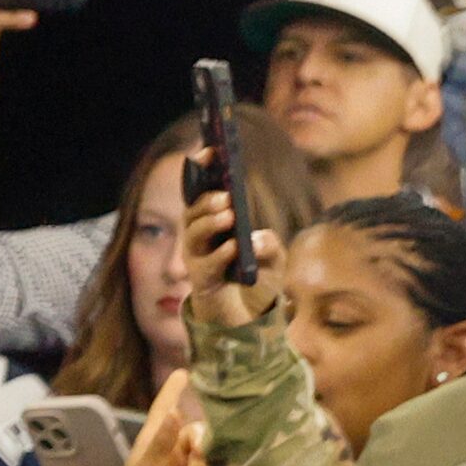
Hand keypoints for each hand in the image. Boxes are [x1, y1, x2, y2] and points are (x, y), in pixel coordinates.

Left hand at [96, 373, 213, 465]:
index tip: (185, 371)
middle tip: (196, 457)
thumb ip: (161, 444)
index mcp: (151, 443)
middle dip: (201, 445)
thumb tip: (175, 412)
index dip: (174, 391)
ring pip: (211, 455)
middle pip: (199, 432)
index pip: (165, 409)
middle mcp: (170, 451)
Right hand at [180, 169, 281, 327]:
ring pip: (193, 233)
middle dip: (206, 199)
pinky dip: (221, 254)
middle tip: (225, 194)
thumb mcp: (272, 257)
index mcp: (211, 221)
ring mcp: (197, 258)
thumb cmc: (255, 278)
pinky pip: (206, 264)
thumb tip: (255, 240)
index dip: (201, 168)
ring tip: (228, 215)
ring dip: (210, 222)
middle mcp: (198, 236)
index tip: (210, 149)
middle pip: (192, 210)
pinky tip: (234, 247)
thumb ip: (268, 244)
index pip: (200, 189)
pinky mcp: (202, 280)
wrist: (246, 316)